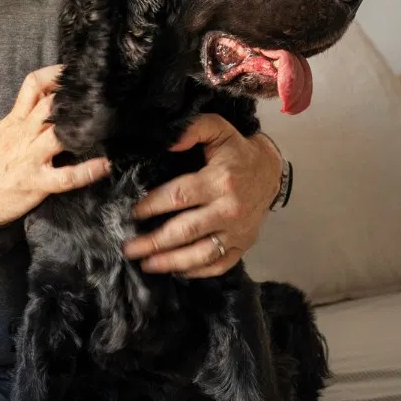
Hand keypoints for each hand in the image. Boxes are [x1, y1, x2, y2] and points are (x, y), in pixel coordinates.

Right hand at [0, 65, 111, 227]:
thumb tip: (46, 102)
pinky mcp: (37, 182)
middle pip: (51, 105)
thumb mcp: (2, 131)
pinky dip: (89, 171)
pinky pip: (67, 176)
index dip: (56, 74)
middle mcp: (24, 134)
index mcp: (16, 120)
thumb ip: (23, 115)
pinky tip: (106, 165)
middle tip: (101, 95)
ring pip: (59, 134)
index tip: (75, 72)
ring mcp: (31, 158)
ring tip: (109, 126)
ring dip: (86, 130)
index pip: (34, 86)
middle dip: (76, 99)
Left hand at [122, 115, 281, 277]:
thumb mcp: (217, 128)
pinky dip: (197, 272)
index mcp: (219, 181)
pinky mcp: (244, 244)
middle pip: (186, 231)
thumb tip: (169, 141)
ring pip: (201, 253)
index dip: (152, 206)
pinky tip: (177, 270)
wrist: (271, 171)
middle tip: (129, 248)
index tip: (132, 213)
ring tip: (147, 264)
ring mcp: (238, 230)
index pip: (179, 197)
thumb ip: (192, 129)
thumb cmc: (236, 150)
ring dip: (171, 262)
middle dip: (154, 242)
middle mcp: (230, 208)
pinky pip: (220, 264)